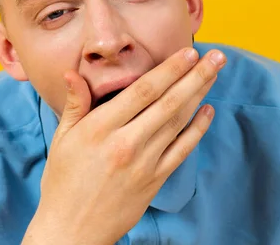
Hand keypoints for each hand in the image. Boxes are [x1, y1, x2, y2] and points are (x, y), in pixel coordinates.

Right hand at [22, 47, 225, 244]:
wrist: (73, 230)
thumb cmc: (63, 182)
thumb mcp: (62, 139)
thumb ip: (75, 104)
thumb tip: (72, 73)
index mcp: (100, 129)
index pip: (142, 91)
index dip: (169, 69)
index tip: (188, 52)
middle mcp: (126, 143)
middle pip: (168, 102)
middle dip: (195, 76)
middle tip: (217, 57)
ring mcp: (144, 163)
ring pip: (178, 122)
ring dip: (199, 96)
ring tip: (215, 74)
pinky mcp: (155, 180)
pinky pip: (182, 151)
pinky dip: (197, 130)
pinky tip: (208, 112)